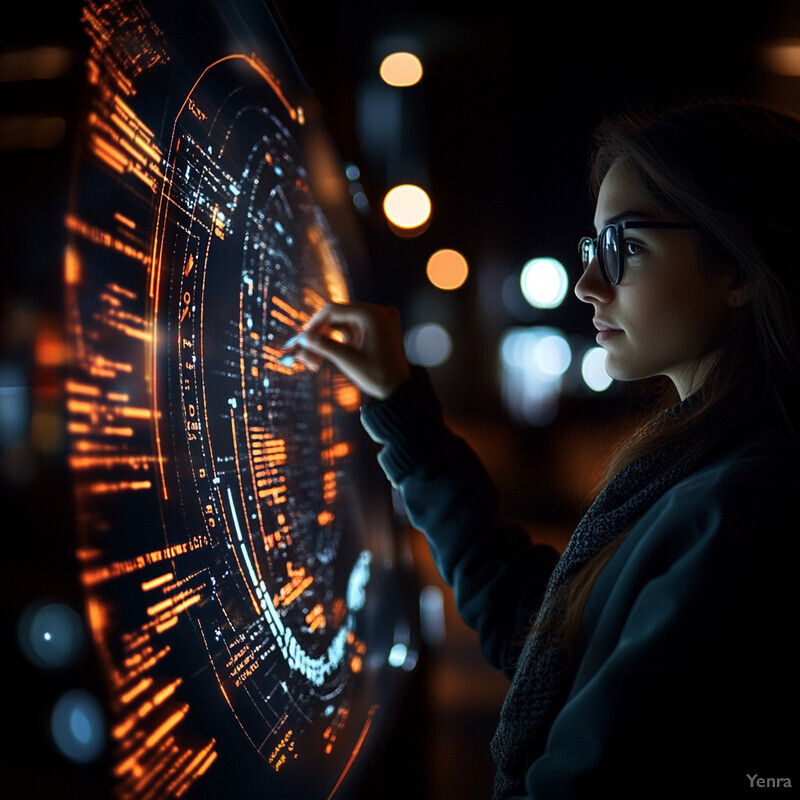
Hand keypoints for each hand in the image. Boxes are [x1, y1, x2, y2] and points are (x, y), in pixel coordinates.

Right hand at [286, 301, 410, 399]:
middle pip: (339, 315)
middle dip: (322, 332)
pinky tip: (334, 355)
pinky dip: (344, 340)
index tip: (301, 338)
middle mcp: (379, 311)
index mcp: (372, 314)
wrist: (400, 391)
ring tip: (317, 361)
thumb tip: (302, 339)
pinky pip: (356, 329)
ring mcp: (382, 319)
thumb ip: (323, 346)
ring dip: (331, 338)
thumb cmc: (377, 377)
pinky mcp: (381, 329)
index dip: (314, 323)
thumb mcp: (347, 360)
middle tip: (307, 349)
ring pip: (346, 323)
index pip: (333, 310)